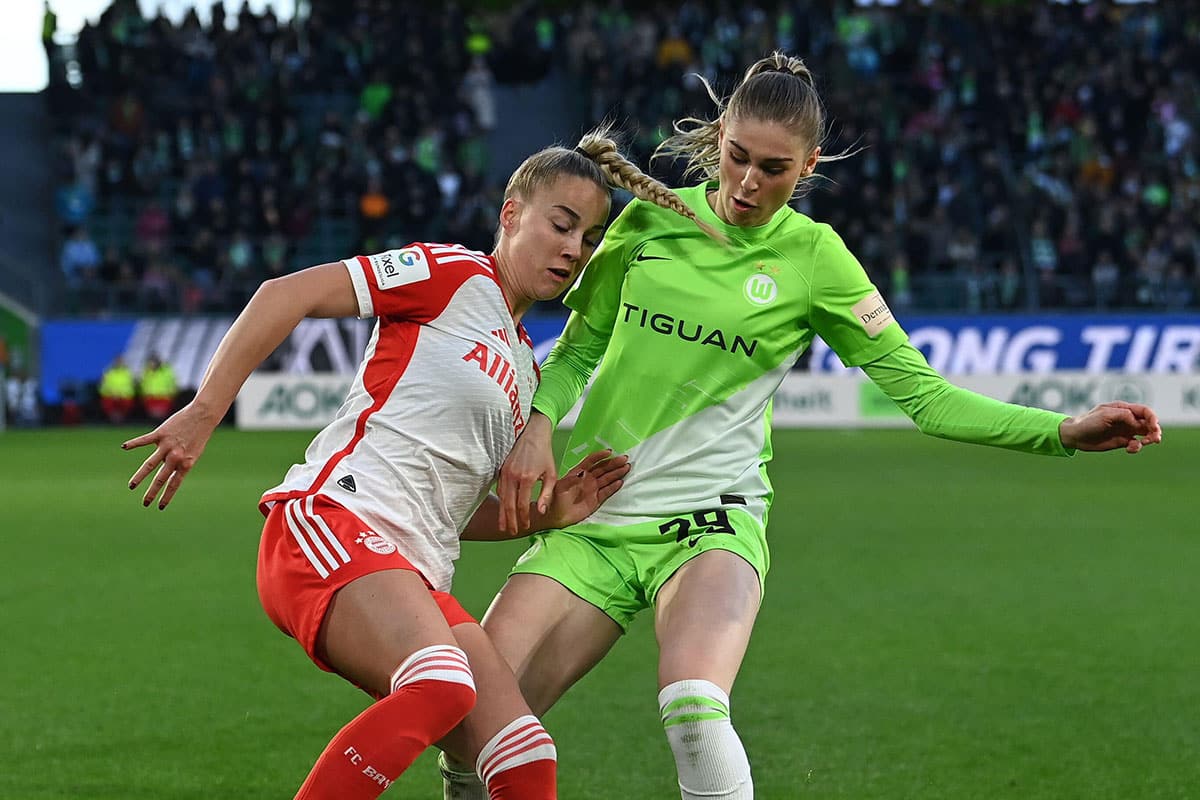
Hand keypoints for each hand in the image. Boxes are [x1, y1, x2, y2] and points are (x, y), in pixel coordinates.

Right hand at [122, 402, 221, 508]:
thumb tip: (165, 469)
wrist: (203, 416)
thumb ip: (179, 462)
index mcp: (186, 463)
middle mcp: (176, 457)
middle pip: (161, 478)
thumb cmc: (198, 436)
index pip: (174, 484)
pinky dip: (134, 443)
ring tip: (131, 486)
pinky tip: (124, 447)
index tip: (160, 507)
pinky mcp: (161, 434)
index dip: (167, 496)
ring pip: (150, 464)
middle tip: (145, 504)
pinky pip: (144, 440)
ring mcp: (167, 446)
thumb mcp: (193, 453)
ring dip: (140, 477)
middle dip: (152, 492)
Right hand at [497, 413, 555, 533]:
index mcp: (526, 478)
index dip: (523, 517)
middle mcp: (513, 476)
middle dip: (509, 520)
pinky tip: (503, 508)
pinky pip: (499, 489)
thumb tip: (541, 511)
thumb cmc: (544, 454)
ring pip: (501, 498)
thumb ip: (546, 494)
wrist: (532, 434)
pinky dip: (501, 501)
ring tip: (503, 525)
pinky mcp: (501, 470)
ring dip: (502, 512)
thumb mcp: (551, 474)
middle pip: (508, 504)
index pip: (522, 504)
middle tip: (511, 532)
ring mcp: (505, 473)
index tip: (525, 526)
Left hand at [537, 450, 630, 530]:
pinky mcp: (596, 500)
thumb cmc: (555, 499)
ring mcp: (592, 489)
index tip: (610, 452)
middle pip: (603, 468)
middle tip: (625, 459)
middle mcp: (587, 479)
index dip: (600, 456)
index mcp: (578, 472)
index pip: (591, 461)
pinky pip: (606, 492)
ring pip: (607, 479)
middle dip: (613, 463)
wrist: (554, 516)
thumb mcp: (560, 487)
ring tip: (627, 468)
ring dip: (616, 473)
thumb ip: (572, 479)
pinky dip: (613, 487)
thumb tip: (584, 472)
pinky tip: (620, 482)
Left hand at [1059, 401, 1162, 452]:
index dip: (1153, 418)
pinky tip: (1130, 449)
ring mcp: (1125, 430)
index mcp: (1123, 409)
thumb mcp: (1105, 415)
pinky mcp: (1122, 441)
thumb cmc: (1088, 422)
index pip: (1145, 411)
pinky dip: (1137, 447)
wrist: (1075, 436)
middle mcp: (1127, 419)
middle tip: (1154, 439)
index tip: (1154, 427)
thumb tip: (1139, 423)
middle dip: (1154, 430)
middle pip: (1148, 423)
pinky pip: (1136, 444)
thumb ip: (1124, 416)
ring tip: (1144, 443)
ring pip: (1145, 434)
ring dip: (1149, 439)